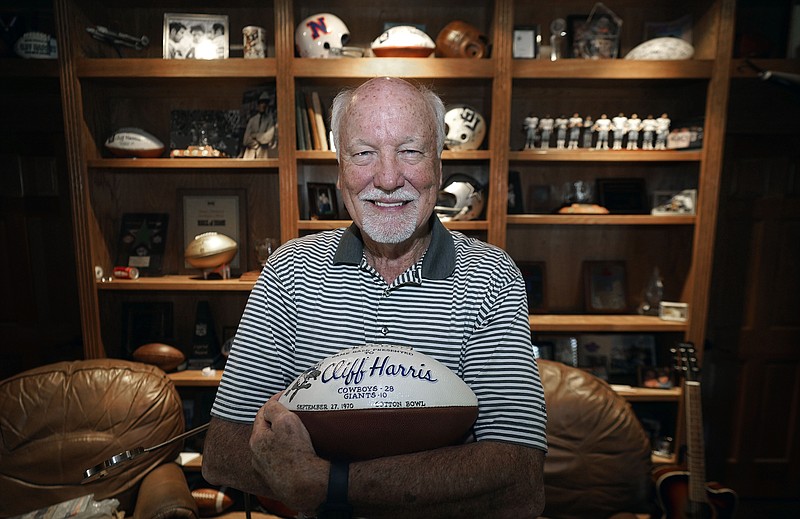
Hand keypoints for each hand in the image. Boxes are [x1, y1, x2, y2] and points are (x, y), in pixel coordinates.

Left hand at [249, 394, 327, 512]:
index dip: (274, 402)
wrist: (306, 486)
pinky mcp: (275, 480)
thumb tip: (270, 404)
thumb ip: (274, 409)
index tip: (286, 397)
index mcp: (256, 439)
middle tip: (292, 416)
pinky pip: (278, 461)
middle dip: (276, 422)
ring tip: (295, 436)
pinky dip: (285, 455)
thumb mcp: (286, 421)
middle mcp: (256, 455)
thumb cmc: (297, 453)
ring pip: (271, 447)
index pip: (262, 413)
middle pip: (265, 431)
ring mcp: (264, 469)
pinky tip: (296, 455)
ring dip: (280, 440)